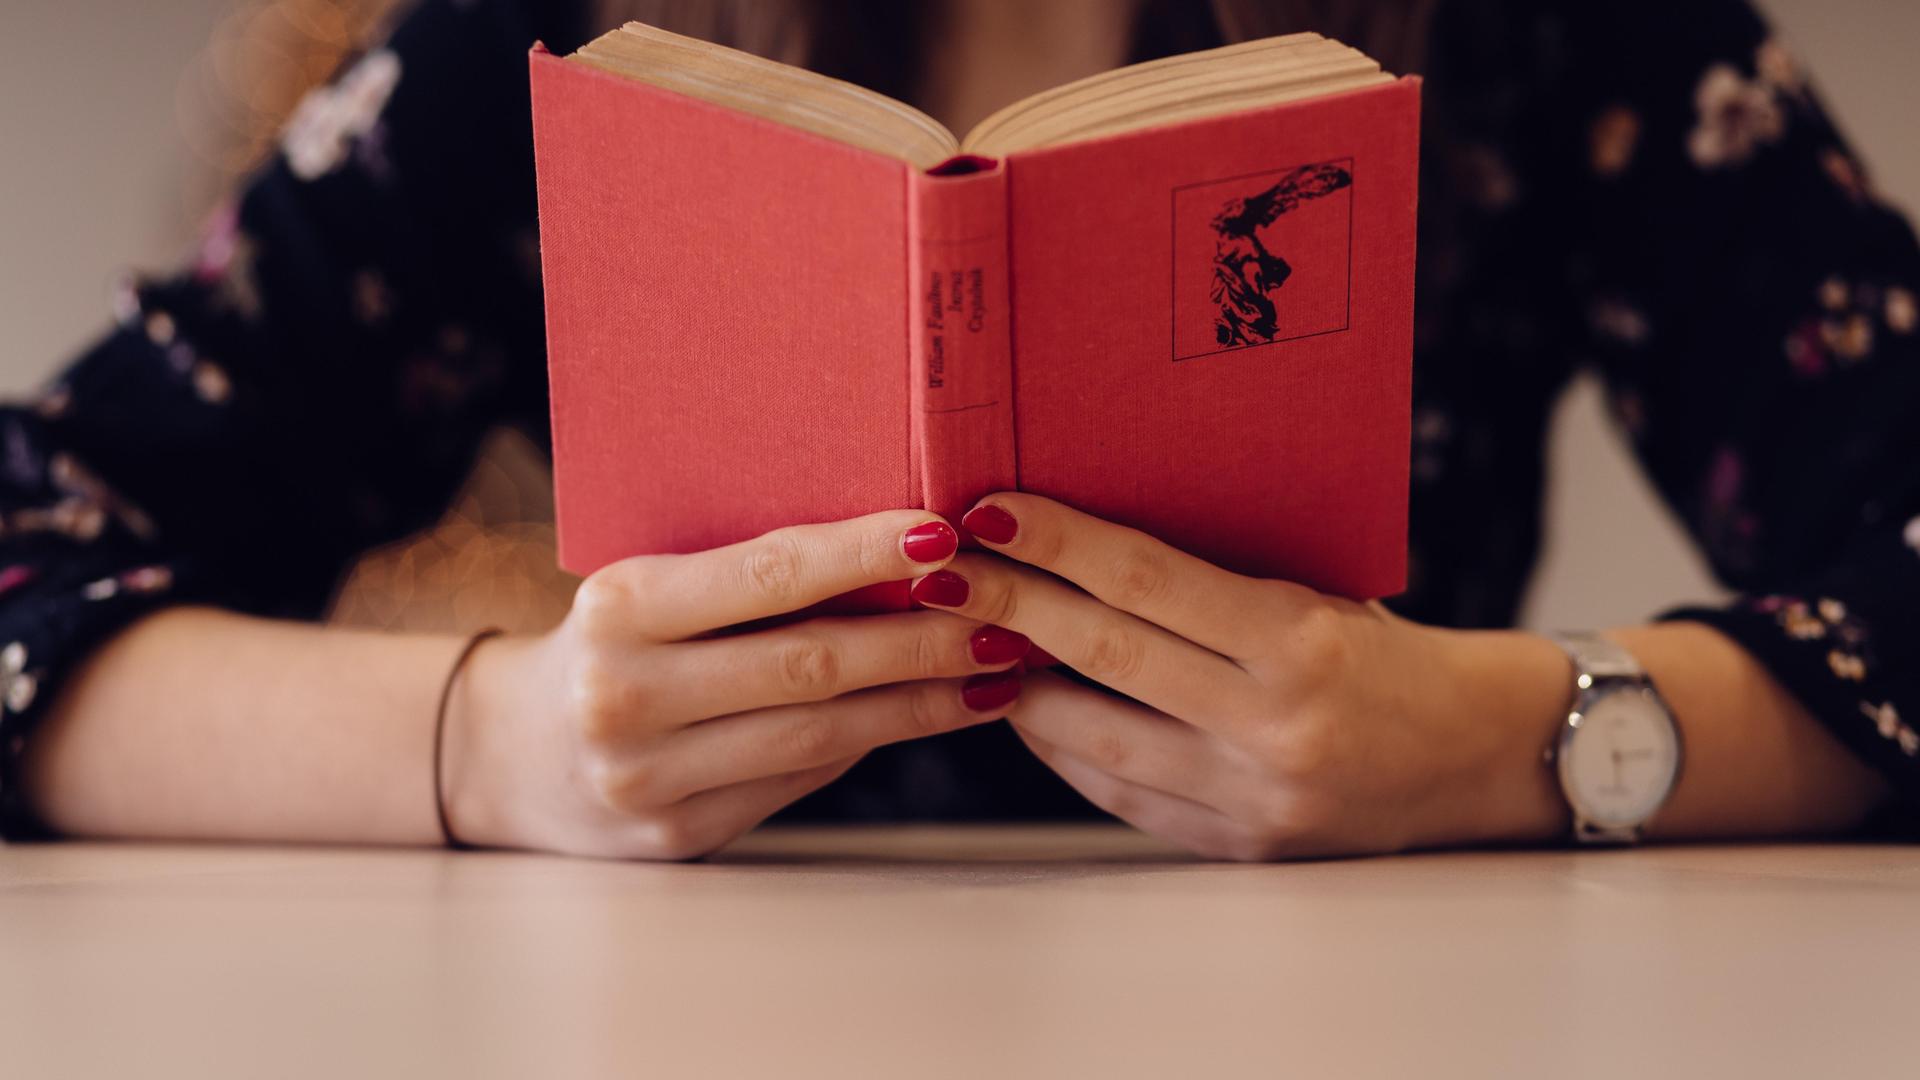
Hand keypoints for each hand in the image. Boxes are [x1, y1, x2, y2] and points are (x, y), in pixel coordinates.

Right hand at [443, 511, 1030, 859]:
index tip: (944, 531)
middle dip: (922, 639)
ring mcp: (649, 778)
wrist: (509, 755)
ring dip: (920, 701)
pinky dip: (872, 742)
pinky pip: (798, 780)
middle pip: (809, 664)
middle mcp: (626, 695)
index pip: (766, 573)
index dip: (862, 552)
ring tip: (993, 670)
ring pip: (818, 735)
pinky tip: (929, 714)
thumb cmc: (610, 645)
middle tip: (1005, 616)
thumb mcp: (649, 590)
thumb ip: (748, 580)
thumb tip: (903, 555)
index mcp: (619, 608)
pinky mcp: (679, 835)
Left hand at [912, 494, 1571, 860]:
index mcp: (1300, 642)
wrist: (1477, 755)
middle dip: (1009, 605)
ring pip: (1095, 739)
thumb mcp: (1321, 592)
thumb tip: (1088, 539)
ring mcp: (1252, 797)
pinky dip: (1066, 750)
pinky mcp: (1239, 846)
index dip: (1058, 543)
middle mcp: (1272, 725)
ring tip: (966, 637)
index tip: (990, 511)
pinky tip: (1029, 708)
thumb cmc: (1388, 652)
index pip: (1147, 581)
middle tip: (943, 568)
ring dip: (1018, 685)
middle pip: (1104, 656)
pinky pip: (1122, 794)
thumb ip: (1217, 579)